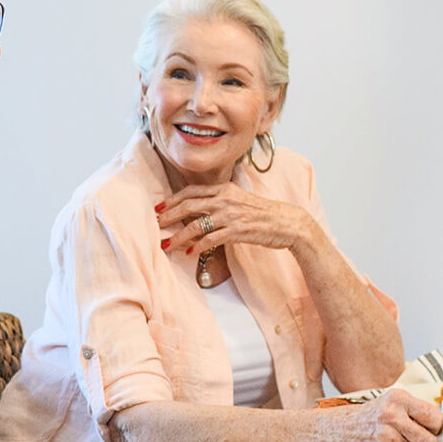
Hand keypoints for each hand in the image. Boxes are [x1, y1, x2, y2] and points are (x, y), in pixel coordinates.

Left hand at [157, 183, 316, 255]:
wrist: (288, 222)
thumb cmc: (262, 213)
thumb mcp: (238, 200)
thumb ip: (218, 201)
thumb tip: (195, 210)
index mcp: (225, 189)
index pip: (191, 192)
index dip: (172, 199)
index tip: (157, 208)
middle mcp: (226, 199)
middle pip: (189, 206)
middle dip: (168, 216)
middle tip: (154, 225)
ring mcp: (232, 214)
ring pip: (196, 225)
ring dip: (178, 236)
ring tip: (166, 245)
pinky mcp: (239, 230)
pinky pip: (212, 239)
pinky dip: (198, 246)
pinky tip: (189, 252)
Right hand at [311, 388, 442, 441]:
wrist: (328, 430)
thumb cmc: (360, 418)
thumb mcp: (386, 403)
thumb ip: (411, 411)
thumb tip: (441, 429)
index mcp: (398, 398)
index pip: (436, 417)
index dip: (437, 427)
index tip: (434, 431)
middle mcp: (392, 415)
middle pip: (431, 439)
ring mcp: (386, 436)